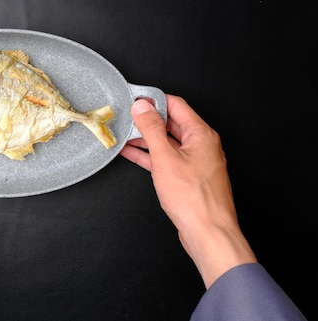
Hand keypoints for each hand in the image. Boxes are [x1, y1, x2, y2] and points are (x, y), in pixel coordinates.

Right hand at [120, 95, 256, 287]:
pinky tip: (132, 153)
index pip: (175, 105)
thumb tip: (142, 106)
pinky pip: (167, 158)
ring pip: (167, 142)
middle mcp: (202, 145)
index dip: (153, 100)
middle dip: (147, 120)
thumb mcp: (165, 157)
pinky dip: (150, 155)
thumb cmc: (194, 199)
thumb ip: (151, 129)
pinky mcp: (188, 177)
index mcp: (201, 134)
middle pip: (171, 123)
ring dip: (146, 138)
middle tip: (126, 117)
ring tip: (124, 134)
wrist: (208, 233)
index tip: (134, 99)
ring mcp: (196, 161)